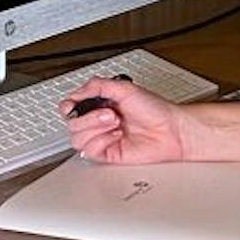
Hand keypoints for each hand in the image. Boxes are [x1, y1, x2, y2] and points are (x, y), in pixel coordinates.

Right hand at [58, 78, 186, 164]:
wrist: (171, 130)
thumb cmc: (155, 110)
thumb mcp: (125, 88)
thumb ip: (97, 86)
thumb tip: (77, 93)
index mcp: (99, 104)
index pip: (70, 107)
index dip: (68, 107)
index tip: (75, 105)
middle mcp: (98, 122)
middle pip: (71, 124)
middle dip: (90, 118)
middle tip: (111, 114)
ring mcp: (102, 138)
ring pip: (77, 138)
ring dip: (96, 129)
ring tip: (116, 124)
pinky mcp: (108, 153)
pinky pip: (90, 151)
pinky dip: (102, 141)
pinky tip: (117, 136)